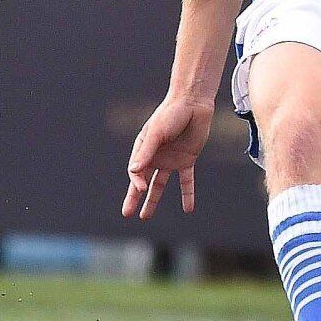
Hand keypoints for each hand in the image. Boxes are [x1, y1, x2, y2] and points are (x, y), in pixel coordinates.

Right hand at [122, 95, 213, 219]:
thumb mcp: (156, 133)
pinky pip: (186, 181)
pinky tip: (188, 209)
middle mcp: (155, 156)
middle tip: (126, 214)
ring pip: (160, 185)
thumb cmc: (171, 114)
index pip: (136, 171)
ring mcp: (171, 160)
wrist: (193, 104)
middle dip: (134, 198)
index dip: (136, 182)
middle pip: (142, 182)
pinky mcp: (187, 160)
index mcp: (143, 148)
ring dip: (154, 201)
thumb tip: (133, 172)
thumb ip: (146, 152)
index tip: (141, 188)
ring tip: (145, 217)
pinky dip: (188, 194)